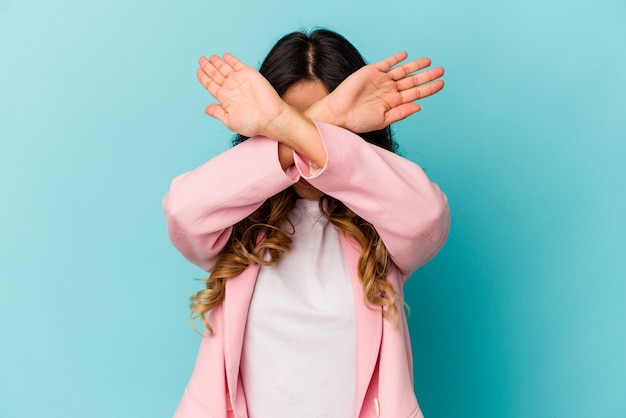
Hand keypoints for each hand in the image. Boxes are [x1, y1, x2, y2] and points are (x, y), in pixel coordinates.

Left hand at [196, 53, 289, 137]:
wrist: (269, 117)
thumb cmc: (252, 123)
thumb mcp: (229, 121)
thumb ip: (218, 112)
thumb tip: (206, 109)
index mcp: (225, 99)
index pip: (211, 85)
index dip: (204, 77)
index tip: (198, 70)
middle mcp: (231, 88)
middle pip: (216, 74)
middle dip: (208, 67)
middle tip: (201, 59)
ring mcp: (240, 80)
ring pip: (224, 68)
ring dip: (217, 62)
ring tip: (209, 57)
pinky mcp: (248, 74)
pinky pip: (237, 64)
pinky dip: (231, 59)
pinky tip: (225, 56)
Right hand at [307, 52, 443, 132]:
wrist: (339, 114)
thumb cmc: (358, 121)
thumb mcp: (384, 119)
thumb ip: (402, 112)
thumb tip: (420, 106)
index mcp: (393, 103)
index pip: (415, 94)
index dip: (428, 89)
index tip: (441, 84)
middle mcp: (389, 91)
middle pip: (412, 81)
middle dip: (426, 76)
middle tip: (442, 70)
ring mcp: (380, 81)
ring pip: (402, 71)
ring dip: (415, 66)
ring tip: (429, 61)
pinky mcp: (371, 72)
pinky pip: (386, 64)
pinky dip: (396, 59)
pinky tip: (406, 55)